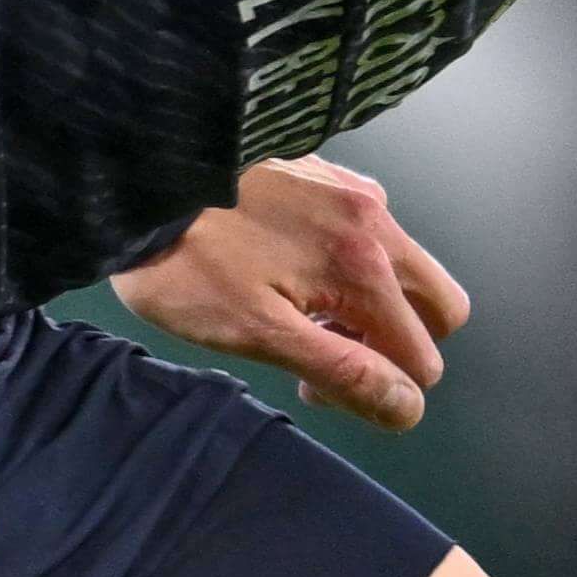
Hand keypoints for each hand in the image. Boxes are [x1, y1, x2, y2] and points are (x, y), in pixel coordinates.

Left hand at [113, 158, 470, 432]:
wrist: (138, 173)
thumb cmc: (186, 264)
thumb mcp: (259, 332)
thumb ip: (344, 372)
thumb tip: (408, 405)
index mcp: (365, 266)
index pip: (423, 359)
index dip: (378, 390)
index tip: (312, 381)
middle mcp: (376, 218)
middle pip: (438, 309)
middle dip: (393, 346)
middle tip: (318, 349)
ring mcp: (353, 189)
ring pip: (406, 269)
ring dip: (372, 305)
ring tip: (298, 309)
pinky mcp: (327, 171)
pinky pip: (370, 229)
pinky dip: (349, 263)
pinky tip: (287, 265)